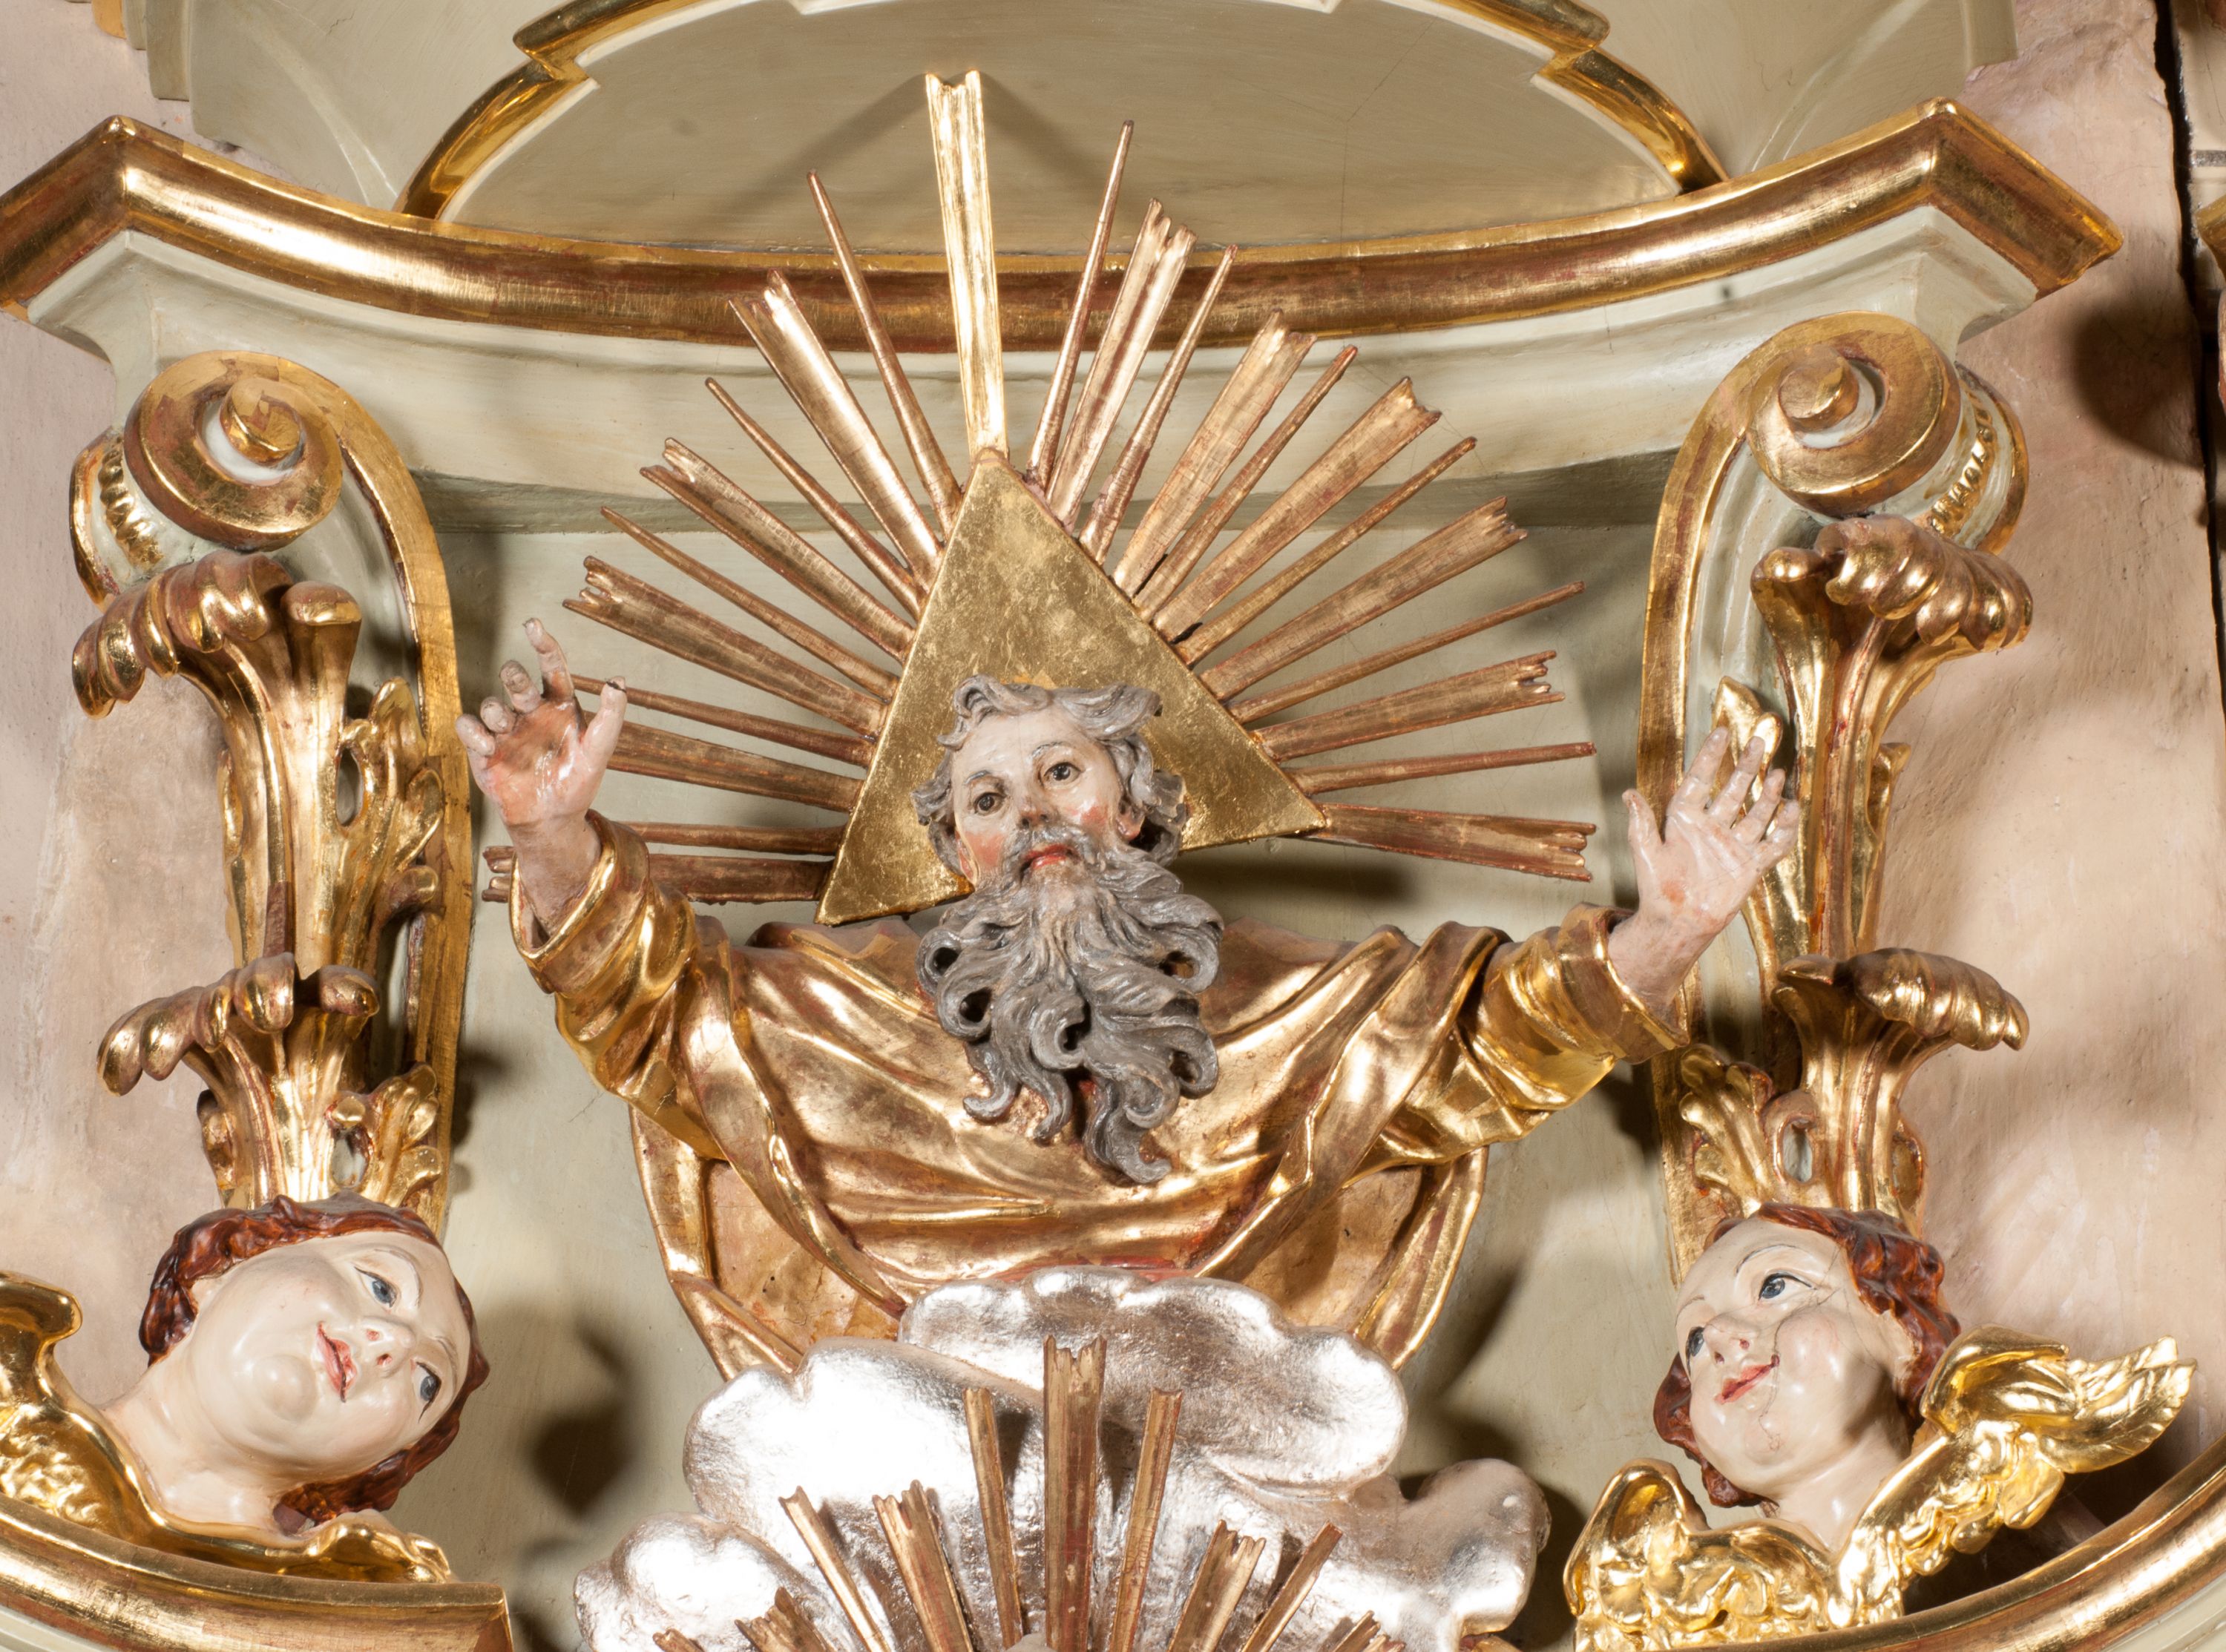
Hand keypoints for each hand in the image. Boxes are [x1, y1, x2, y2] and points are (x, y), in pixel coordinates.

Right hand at [455, 620, 624, 924]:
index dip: (542, 643)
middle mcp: (530, 711)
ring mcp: (505, 729)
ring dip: (496, 709)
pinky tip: (488, 747)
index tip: (532, 624)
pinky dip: (474, 732)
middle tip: (519, 688)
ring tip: (505, 726)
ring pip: (491, 702)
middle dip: (514, 677)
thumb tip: (619, 681)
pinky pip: (468, 727)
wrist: (551, 818)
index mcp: (558, 704)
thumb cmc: (577, 781)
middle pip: (515, 679)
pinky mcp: (483, 748)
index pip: (550, 665)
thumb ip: (612, 717)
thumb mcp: (599, 751)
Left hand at [1608, 727, 1799, 1014]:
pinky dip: (1785, 827)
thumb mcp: (1645, 852)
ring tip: (1777, 771)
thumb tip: (1628, 793)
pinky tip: (1792, 808)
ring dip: (1768, 793)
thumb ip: (1641, 823)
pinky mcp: (1751, 865)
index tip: (1719, 732)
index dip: (1710, 757)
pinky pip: (1773, 844)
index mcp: (1685, 820)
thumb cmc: (1657, 888)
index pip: (1700, 780)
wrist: (1678, 922)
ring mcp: (1734, 845)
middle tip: (1759, 740)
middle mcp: (1712, 827)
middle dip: (1746, 766)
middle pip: (1734, 790)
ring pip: (1757, 812)